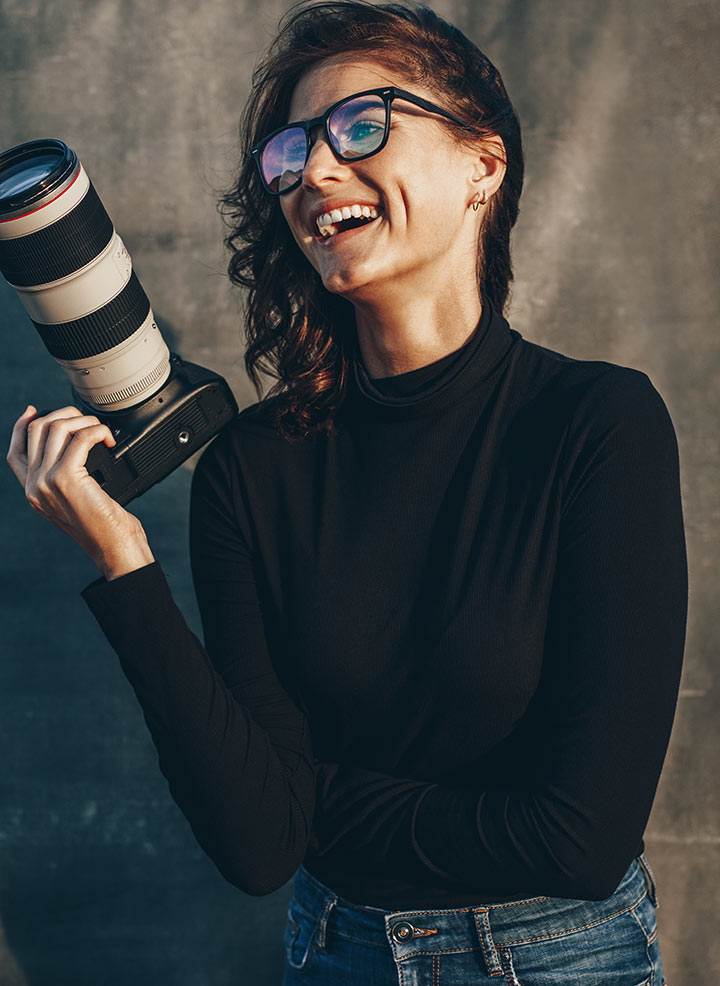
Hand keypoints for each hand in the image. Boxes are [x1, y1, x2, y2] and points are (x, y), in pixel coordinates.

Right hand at [7, 405, 154, 579]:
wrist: (114, 550)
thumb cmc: (106, 530)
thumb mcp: (77, 503)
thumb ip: (66, 481)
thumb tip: (77, 448)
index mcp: (33, 493)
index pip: (14, 452)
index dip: (20, 426)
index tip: (35, 411)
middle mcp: (34, 487)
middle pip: (35, 431)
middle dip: (64, 415)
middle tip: (87, 421)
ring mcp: (47, 482)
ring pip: (55, 428)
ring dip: (83, 421)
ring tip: (101, 432)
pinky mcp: (66, 479)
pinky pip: (80, 438)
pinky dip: (97, 431)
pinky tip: (108, 438)